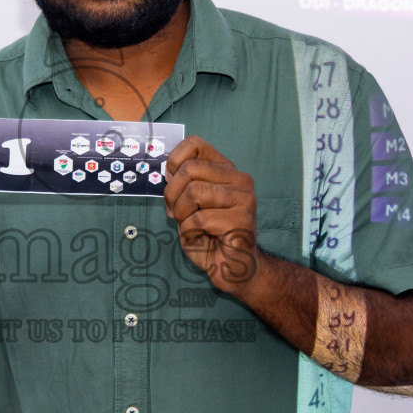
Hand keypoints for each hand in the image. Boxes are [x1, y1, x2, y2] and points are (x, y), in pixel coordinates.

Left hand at [163, 136, 258, 293]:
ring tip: (190, 227)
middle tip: (176, 213)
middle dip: (173, 194)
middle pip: (189, 169)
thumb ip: (181, 185)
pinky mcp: (242, 220)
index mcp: (226, 171)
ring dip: (181, 215)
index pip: (195, 144)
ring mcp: (244, 198)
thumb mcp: (188, 205)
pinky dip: (189, 232)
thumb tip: (168, 171)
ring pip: (194, 192)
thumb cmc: (209, 236)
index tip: (172, 182)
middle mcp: (239, 179)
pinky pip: (199, 218)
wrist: (232, 268)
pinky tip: (199, 238)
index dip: (174, 161)